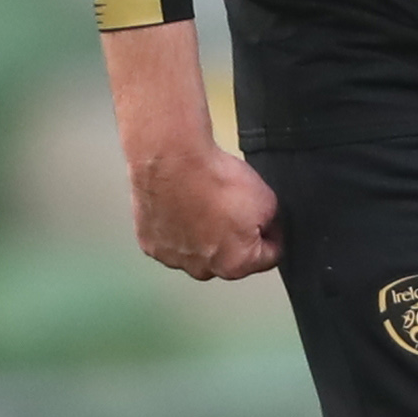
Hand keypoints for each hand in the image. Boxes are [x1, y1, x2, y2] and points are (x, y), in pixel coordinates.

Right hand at [100, 19, 280, 280]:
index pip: (265, 257)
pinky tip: (181, 196)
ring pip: (196, 246)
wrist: (165, 150)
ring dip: (204, 227)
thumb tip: (271, 225)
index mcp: (231, 261)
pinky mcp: (145, 236)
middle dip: (236, 232)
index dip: (270, 231)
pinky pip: (169, 233)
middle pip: (228, 255)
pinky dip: (178, 218)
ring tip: (205, 193)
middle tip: (236, 199)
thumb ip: (269, 216)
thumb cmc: (218, 167)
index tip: (268, 210)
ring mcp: (168, 253)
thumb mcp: (261, 192)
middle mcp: (198, 266)